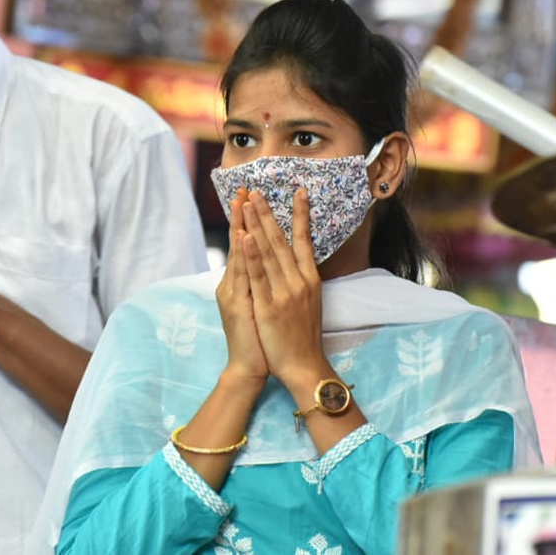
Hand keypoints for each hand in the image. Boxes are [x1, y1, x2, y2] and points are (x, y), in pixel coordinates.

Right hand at [216, 189, 267, 386]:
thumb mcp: (256, 304)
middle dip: (242, 214)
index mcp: (237, 282)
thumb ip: (256, 281)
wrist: (249, 366)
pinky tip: (242, 237)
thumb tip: (263, 262)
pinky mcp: (240, 306)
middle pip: (238, 243)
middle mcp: (233, 283)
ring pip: (239, 254)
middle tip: (244, 188)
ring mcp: (234, 294)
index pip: (241, 244)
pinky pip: (244, 276)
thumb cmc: (257, 337)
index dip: (243, 219)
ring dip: (241, 226)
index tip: (246, 195)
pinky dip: (243, 255)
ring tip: (243, 202)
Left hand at [241, 189, 330, 387]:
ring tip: (248, 202)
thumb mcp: (309, 302)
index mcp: (309, 279)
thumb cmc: (302, 335)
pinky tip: (245, 237)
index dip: (300, 214)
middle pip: (282, 240)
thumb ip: (301, 279)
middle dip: (269, 213)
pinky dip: (252, 254)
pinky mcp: (269, 306)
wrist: (303, 365)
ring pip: (269, 252)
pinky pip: (259, 275)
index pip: (304, 239)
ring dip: (257, 225)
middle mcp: (299, 281)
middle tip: (257, 190)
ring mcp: (284, 293)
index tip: (298, 191)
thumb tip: (296, 260)